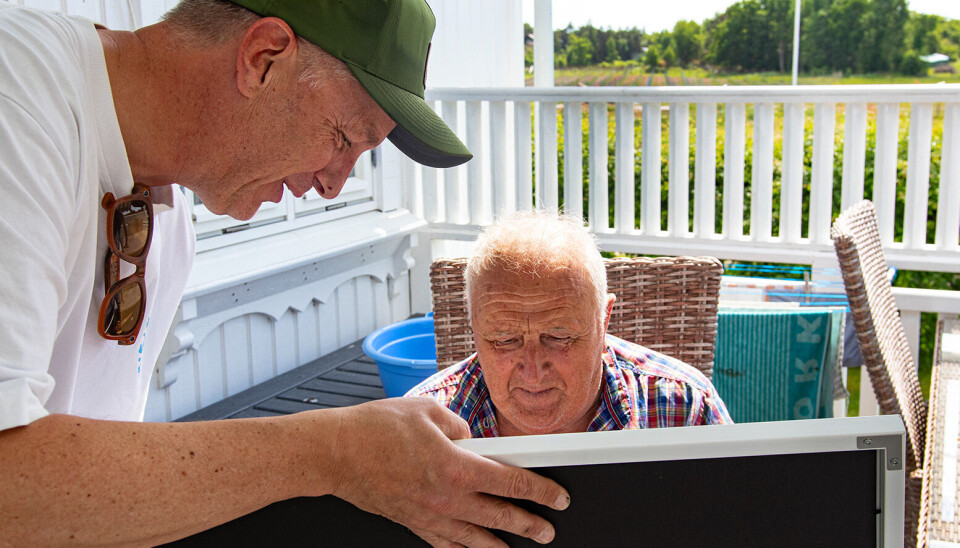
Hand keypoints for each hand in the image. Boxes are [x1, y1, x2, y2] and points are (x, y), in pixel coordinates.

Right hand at [327, 398, 569, 546]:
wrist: (334, 452)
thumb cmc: (375, 428)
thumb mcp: (428, 410)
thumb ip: (460, 426)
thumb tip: (475, 440)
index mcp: (455, 467)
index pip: (511, 482)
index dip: (540, 491)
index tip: (557, 497)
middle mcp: (446, 497)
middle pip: (500, 516)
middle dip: (530, 524)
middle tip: (549, 530)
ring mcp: (428, 515)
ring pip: (475, 537)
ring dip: (503, 543)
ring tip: (522, 545)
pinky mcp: (412, 522)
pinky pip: (445, 543)